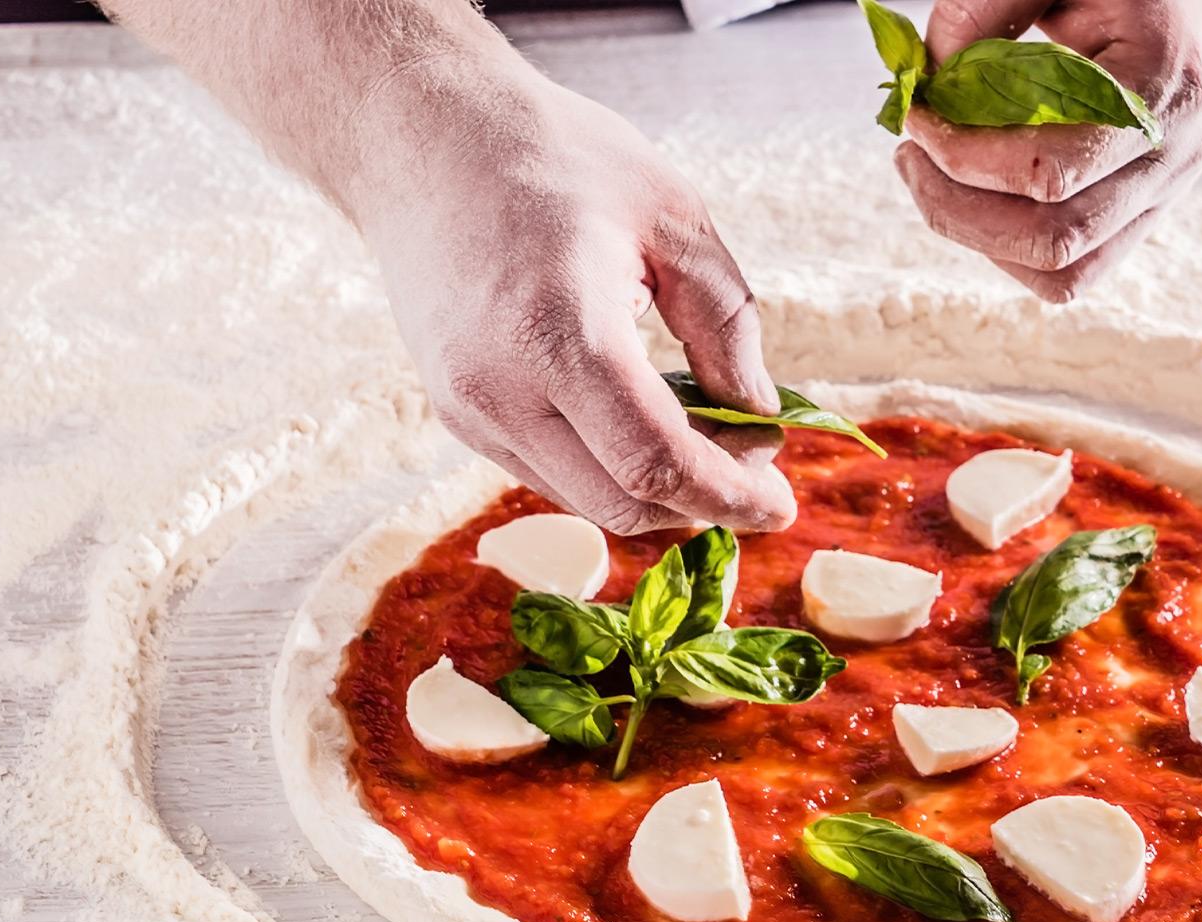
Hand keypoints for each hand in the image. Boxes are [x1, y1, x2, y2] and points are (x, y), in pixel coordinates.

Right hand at [348, 56, 796, 535]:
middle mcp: (499, 388)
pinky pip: (551, 474)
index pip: (654, 462)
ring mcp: (469, 409)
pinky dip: (611, 468)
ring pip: (586, 501)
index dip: (728, 497)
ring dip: (658, 490)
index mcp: (557, 331)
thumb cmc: (552, 157)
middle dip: (703, 503)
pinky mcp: (457, 414)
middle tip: (757, 467)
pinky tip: (648, 421)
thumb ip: (725, 323)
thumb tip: (759, 413)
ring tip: (709, 435)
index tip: (780, 504)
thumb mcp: (671, 215)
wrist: (421, 137)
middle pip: (623, 504)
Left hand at [895, 0, 1201, 301]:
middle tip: (910, 155)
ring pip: (1061, 271)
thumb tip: (932, 77)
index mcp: (1162, 93)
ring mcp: (1162, 196)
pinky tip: (976, 198)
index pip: (1050, 173)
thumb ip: (990, 2)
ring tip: (931, 178)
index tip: (919, 114)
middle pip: (1053, 239)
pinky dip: (1009, 249)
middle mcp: (1172, 160)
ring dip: (977, 236)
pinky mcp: (1142, 215)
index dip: (965, 155)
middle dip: (958, 207)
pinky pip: (1072, 271)